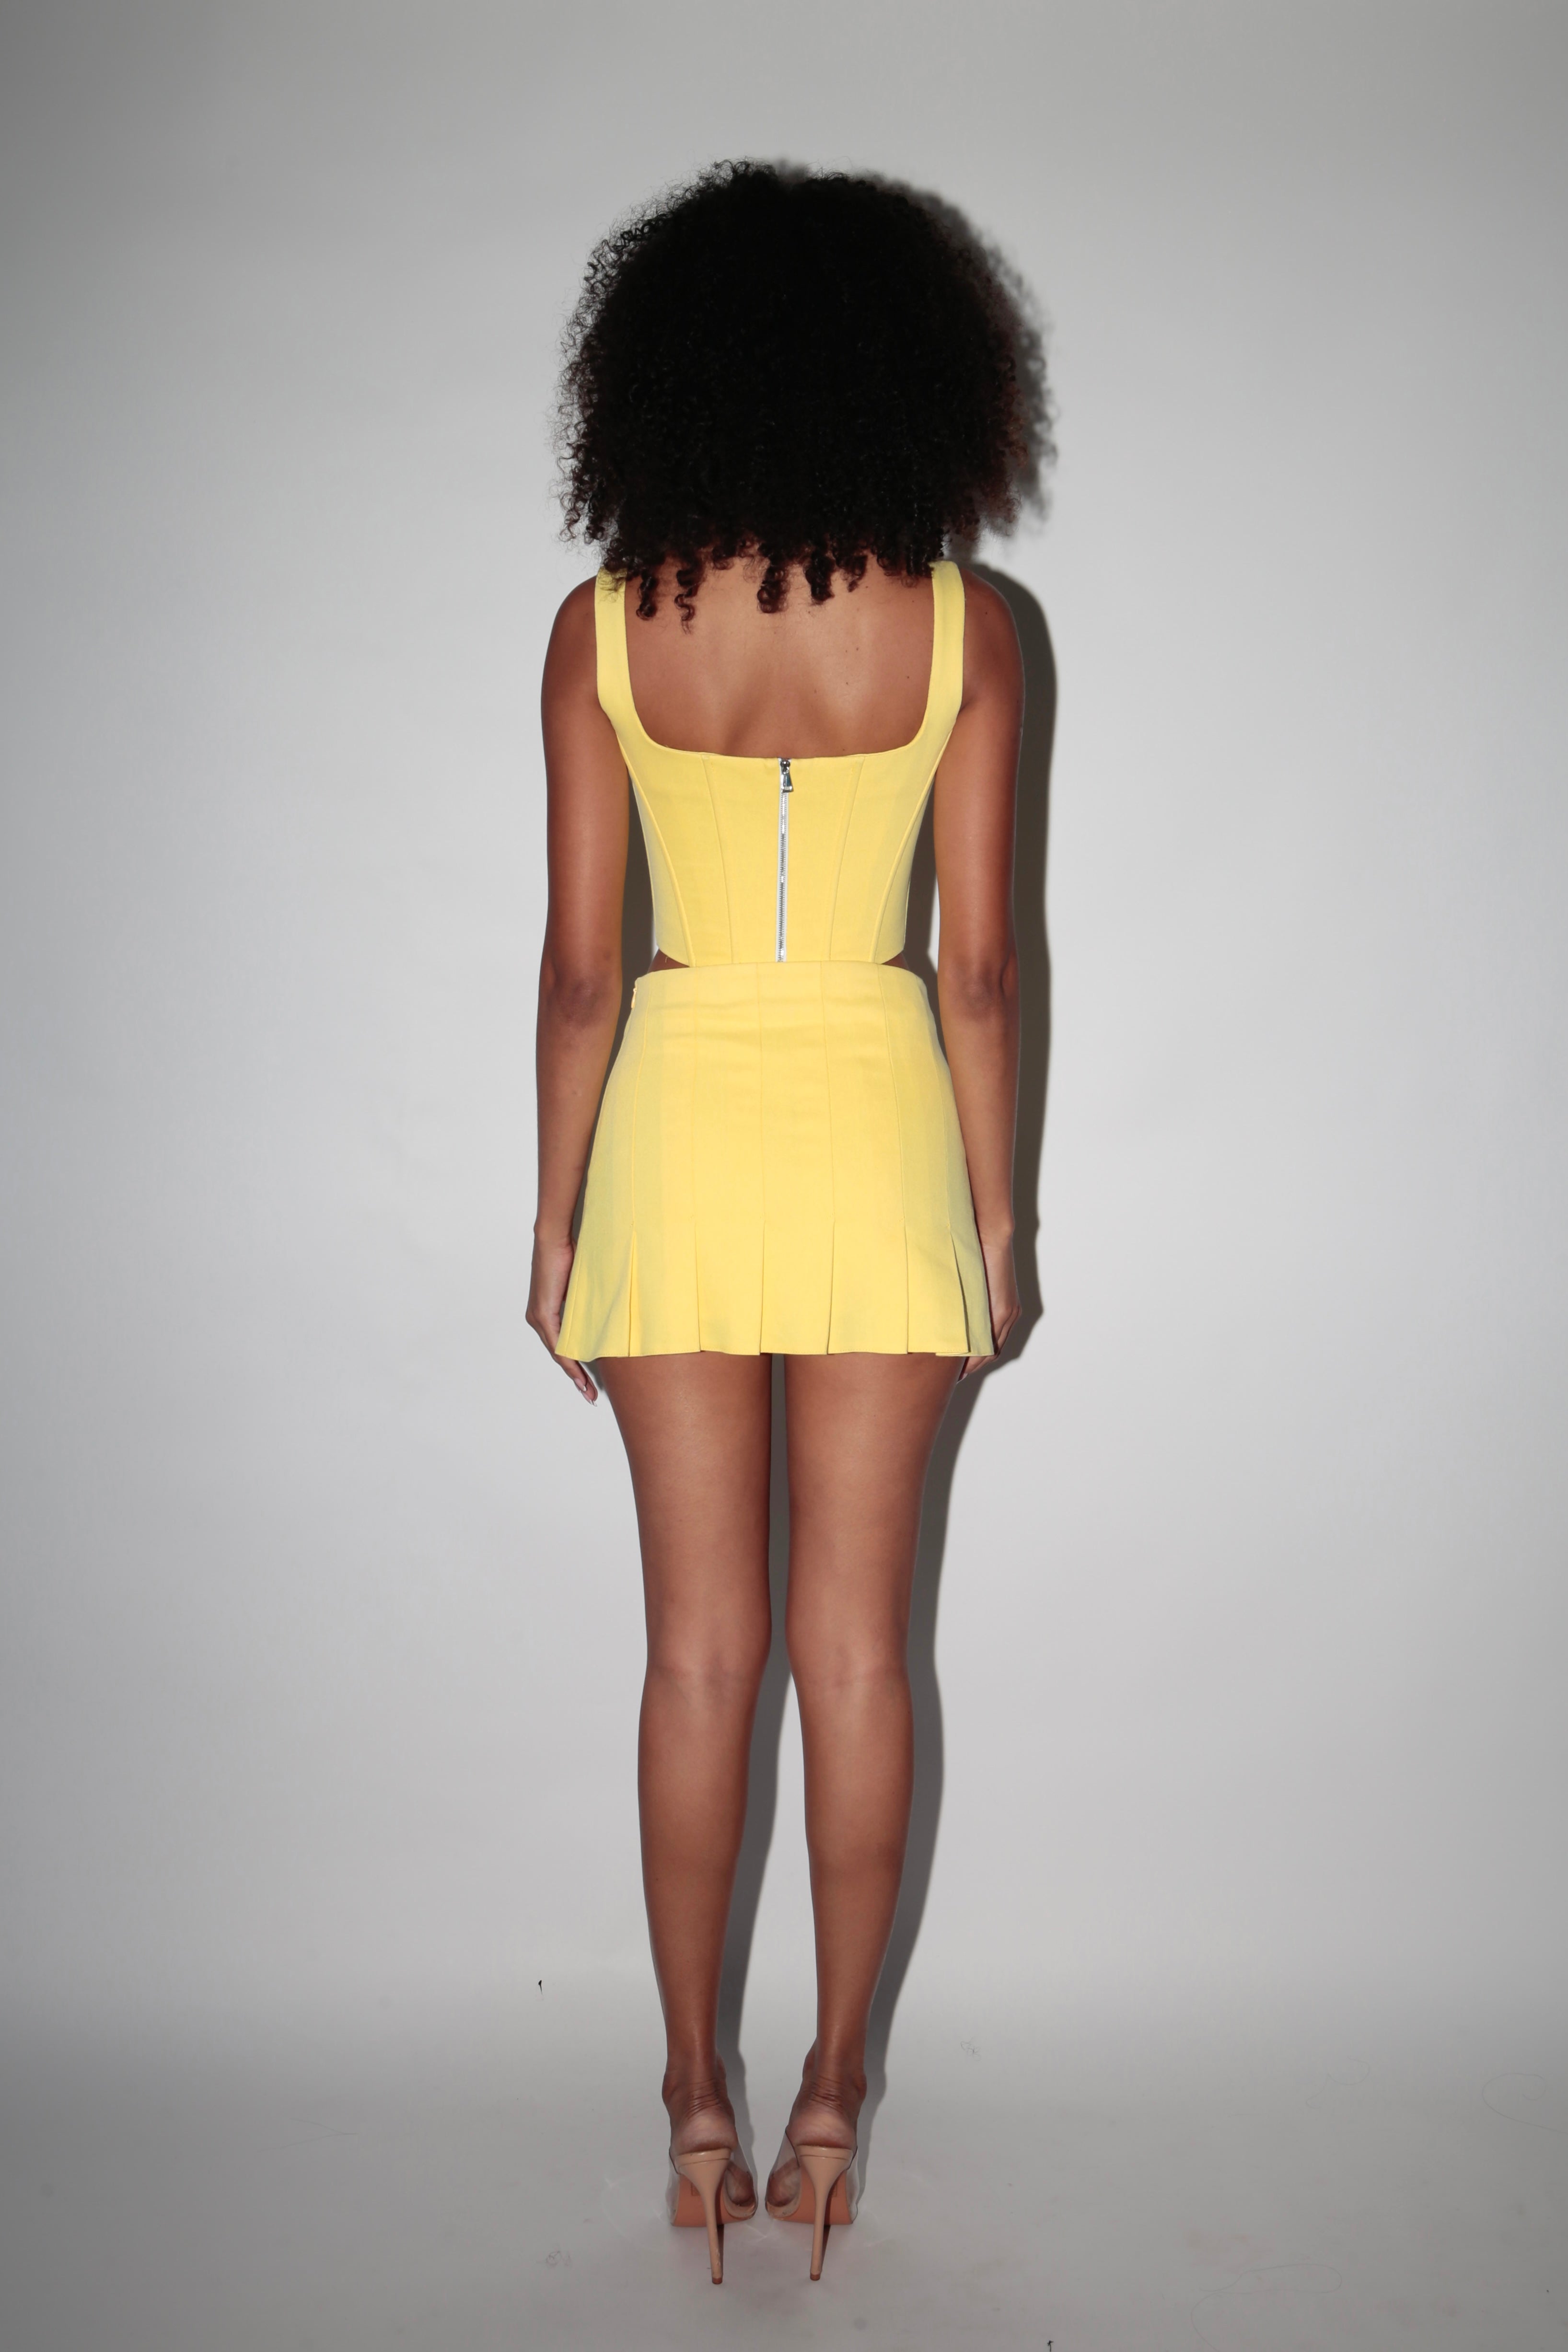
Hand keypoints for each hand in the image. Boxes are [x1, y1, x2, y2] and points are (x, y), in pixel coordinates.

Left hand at [527, 1229, 597, 1401]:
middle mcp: (537, 1318)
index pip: (561, 1347)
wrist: (553, 1239)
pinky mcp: (542, 1312)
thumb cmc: (567, 1256)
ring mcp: (538, 1317)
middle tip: (589, 1395)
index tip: (586, 1383)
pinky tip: (578, 1373)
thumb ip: (584, 1304)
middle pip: (559, 1355)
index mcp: (544, 1314)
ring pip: (558, 1352)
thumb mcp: (579, 1287)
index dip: (574, 1367)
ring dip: (574, 1373)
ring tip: (587, 1390)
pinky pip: (557, 1342)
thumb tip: (600, 1314)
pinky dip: (568, 1359)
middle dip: (576, 1378)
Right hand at [963, 1228, 1020, 1378]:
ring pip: (991, 1349)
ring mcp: (1007, 1313)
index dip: (976, 1359)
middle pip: (992, 1351)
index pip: (990, 1343)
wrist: (990, 1235)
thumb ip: (963, 1300)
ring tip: (955, 1375)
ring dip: (974, 1364)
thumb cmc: (975, 1253)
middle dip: (974, 1366)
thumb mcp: (970, 1283)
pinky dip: (975, 1354)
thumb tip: (946, 1311)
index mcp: (1003, 1310)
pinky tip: (961, 1362)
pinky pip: (989, 1340)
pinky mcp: (1003, 1309)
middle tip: (955, 1377)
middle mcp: (1009, 1315)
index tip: (959, 1368)